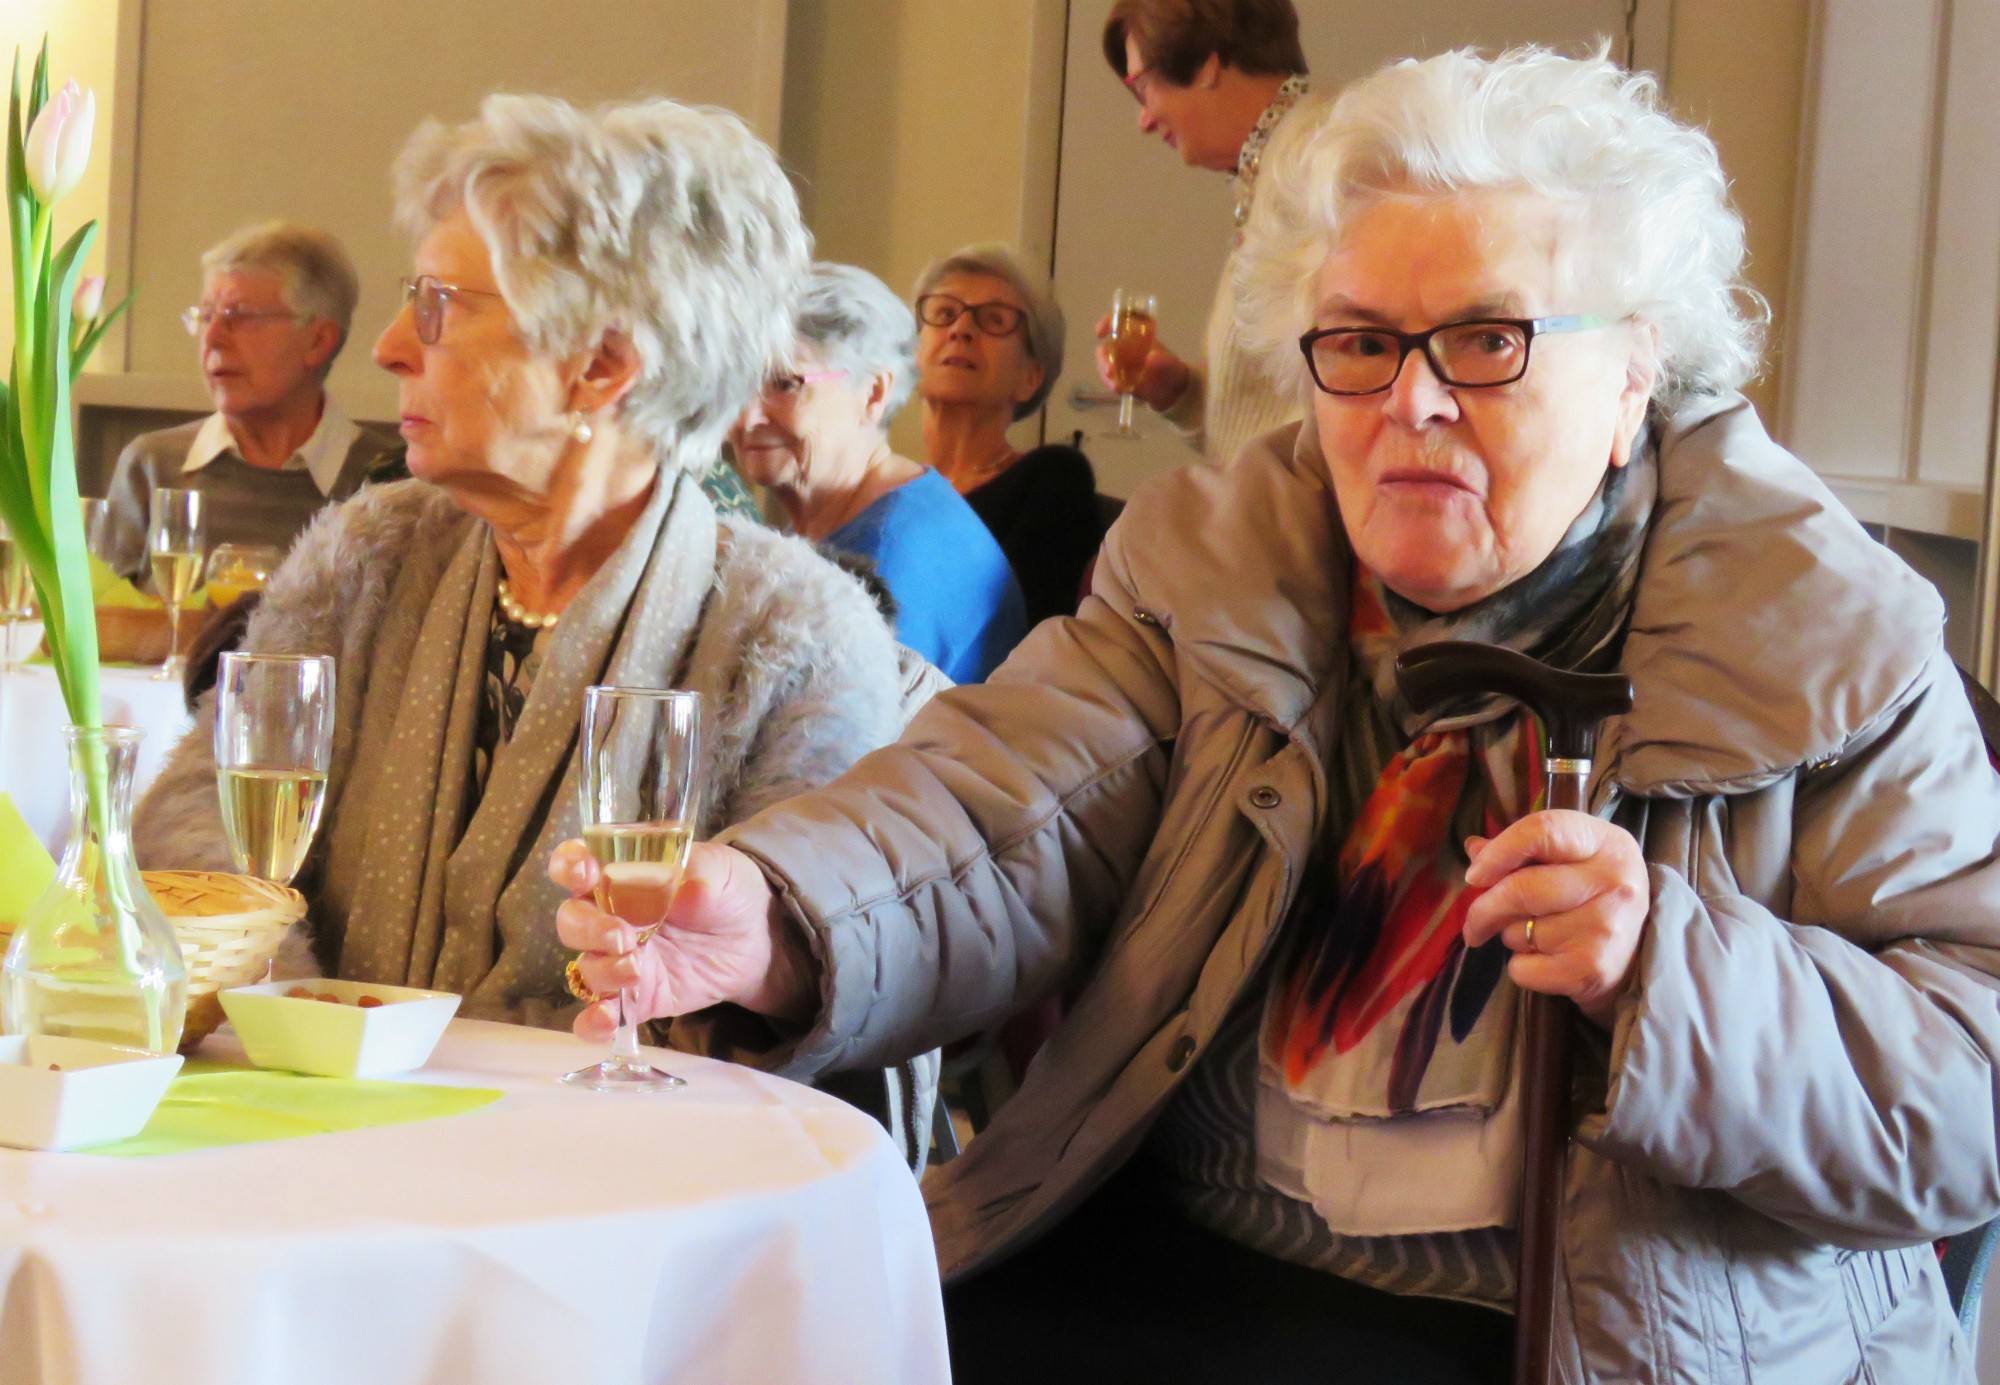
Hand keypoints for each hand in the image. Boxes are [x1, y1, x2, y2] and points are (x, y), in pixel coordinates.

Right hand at [550, 839, 817, 1044]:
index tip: (586, 874)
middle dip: (589, 928)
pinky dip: (594, 1022)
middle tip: (623, 936)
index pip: (574, 866)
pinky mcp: (636, 998)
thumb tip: (679, 883)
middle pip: (572, 921)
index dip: (569, 867)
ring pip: (586, 968)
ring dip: (602, 971)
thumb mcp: (721, 870)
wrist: (760, 941)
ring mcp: (620, 960)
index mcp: (621, 875)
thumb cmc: (730, 893)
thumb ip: (697, 872)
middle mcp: (609, 917)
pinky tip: (607, 1022)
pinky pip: (601, 1015)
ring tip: (636, 971)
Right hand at [1094, 312, 1191, 410]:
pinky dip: (1111, 384)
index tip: (1101, 332)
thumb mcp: (1174, 367)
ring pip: (1105, 362)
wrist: (1173, 392)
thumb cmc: (1173, 371)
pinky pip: (1109, 378)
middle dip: (1104, 357)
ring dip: (1106, 372)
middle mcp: (1126, 346)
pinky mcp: (1118, 377)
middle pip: (1107, 345)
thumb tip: (1151, 357)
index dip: (1108, 322)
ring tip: (1116, 386)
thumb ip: (1165, 362)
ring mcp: (1120, 362)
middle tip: (1110, 371)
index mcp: (1139, 334)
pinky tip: (1120, 389)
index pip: (1121, 321)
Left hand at [1461, 810, 1649, 1030]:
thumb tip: (1473, 849)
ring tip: (1534, 936)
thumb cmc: (1592, 897)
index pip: (1542, 831)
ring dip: (1511, 936)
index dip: (1499, 851)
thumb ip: (1521, 851)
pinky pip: (1523, 968)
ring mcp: (1606, 927)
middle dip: (1485, 908)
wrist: (1639, 956)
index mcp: (1606, 843)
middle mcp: (1613, 881)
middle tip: (1475, 923)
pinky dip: (1521, 968)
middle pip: (1522, 888)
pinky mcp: (1594, 969)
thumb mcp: (1569, 861)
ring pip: (1520, 931)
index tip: (1475, 874)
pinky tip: (1544, 960)